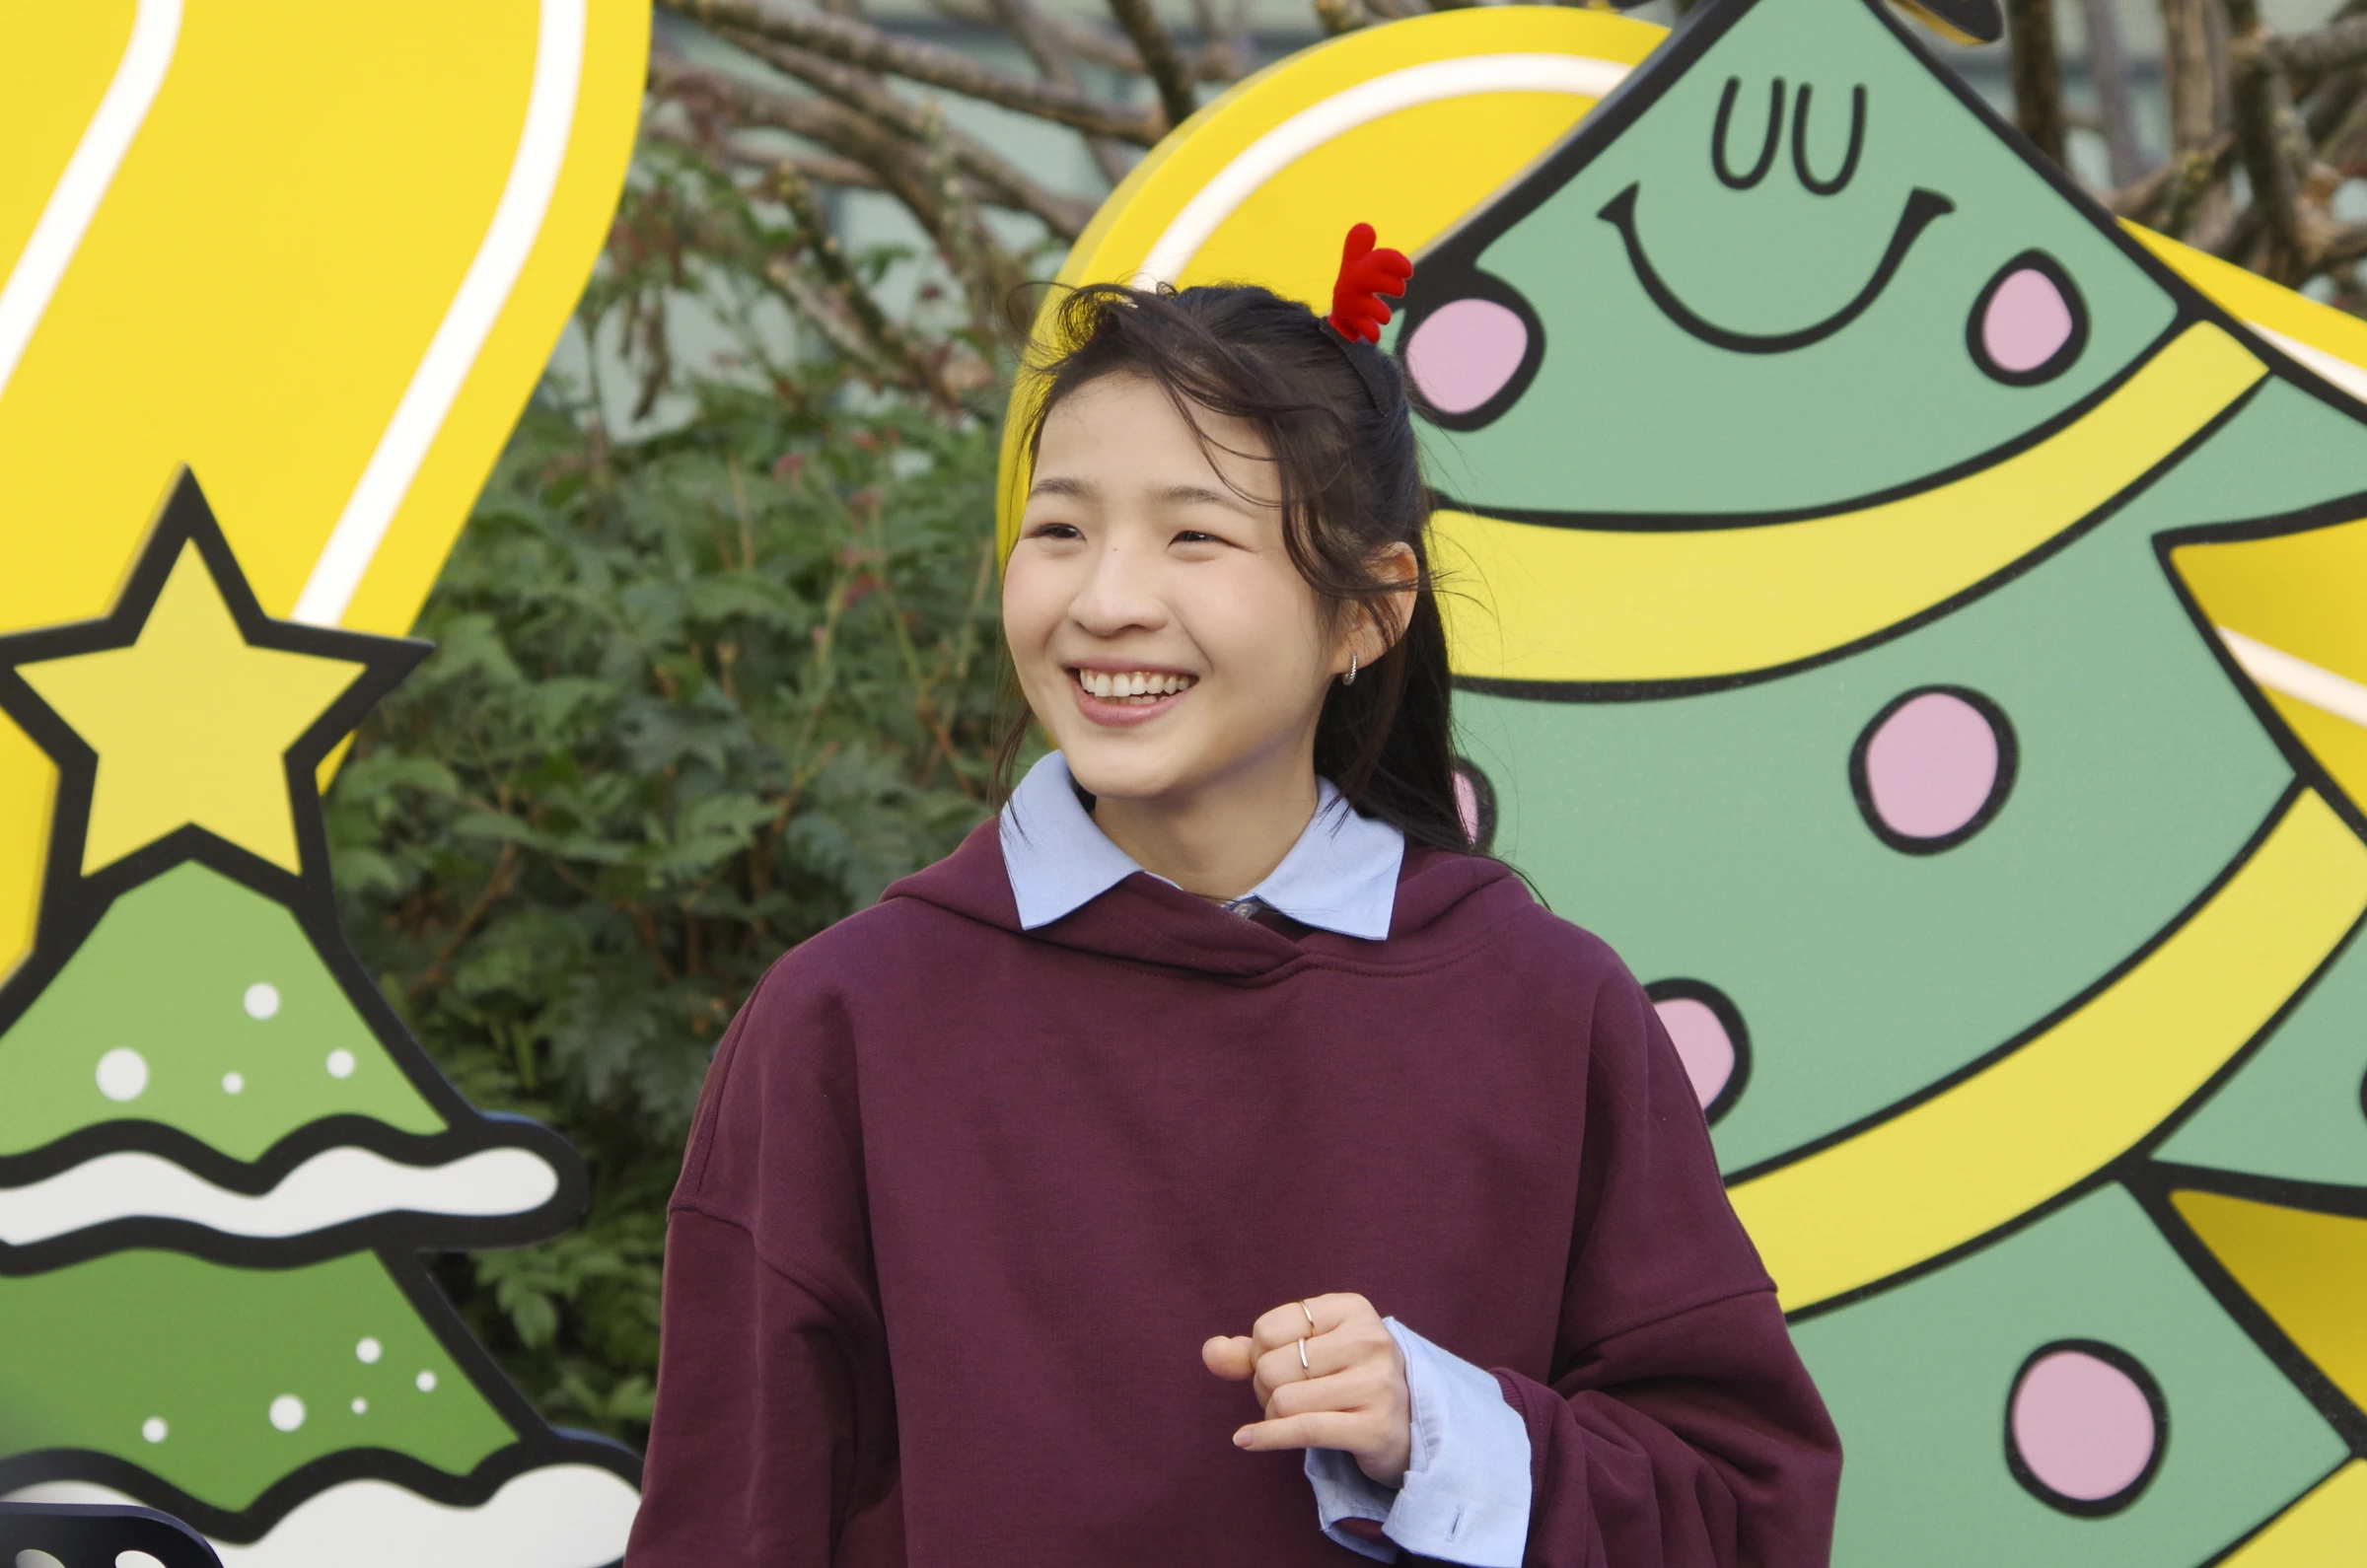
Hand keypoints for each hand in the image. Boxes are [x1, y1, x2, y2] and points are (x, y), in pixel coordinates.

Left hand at [1202, 1292, 1410, 1487]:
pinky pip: (1302, 1430)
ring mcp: (1377, 1384)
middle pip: (1272, 1367)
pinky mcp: (1375, 1427)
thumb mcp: (1304, 1350)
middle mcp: (1370, 1340)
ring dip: (1273, 1417)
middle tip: (1288, 1397)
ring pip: (1283, 1401)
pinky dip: (1266, 1438)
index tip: (1281, 1365)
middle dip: (1265, 1389)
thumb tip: (1211, 1352)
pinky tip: (1246, 1440)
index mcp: (1352, 1308)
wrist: (1404, 1426)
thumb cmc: (1344, 1379)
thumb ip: (1252, 1350)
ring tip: (1293, 1417)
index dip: (1259, 1354)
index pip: (1268, 1330)